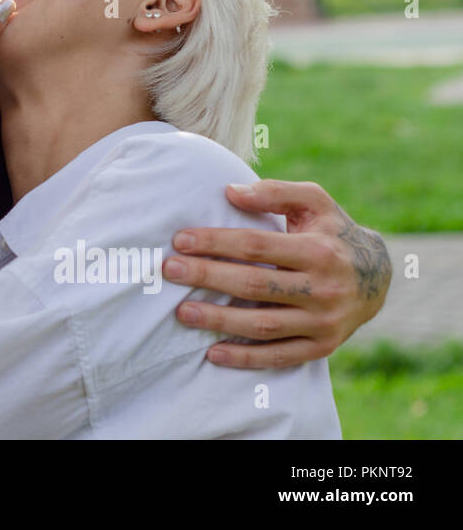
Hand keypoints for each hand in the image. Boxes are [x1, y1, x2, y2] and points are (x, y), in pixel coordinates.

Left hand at [163, 179, 391, 368]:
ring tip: (182, 313)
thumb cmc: (331, 231)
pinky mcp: (322, 347)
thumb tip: (230, 191)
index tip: (180, 240)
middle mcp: (324, 288)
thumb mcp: (314, 201)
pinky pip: (280, 356)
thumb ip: (274, 191)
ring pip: (264, 325)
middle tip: (170, 272)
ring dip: (220, 321)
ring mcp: (324, 322)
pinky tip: (213, 352)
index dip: (216, 243)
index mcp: (318, 250)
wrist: (378, 276)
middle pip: (254, 285)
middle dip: (208, 278)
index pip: (256, 245)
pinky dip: (246, 358)